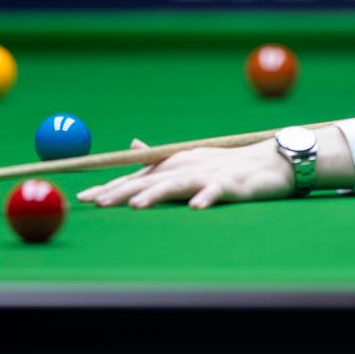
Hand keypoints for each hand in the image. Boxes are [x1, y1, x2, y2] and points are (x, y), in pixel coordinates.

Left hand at [76, 138, 294, 209]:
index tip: (84, 196)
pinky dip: (206, 198)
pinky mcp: (232, 185)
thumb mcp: (190, 159)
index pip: (137, 176)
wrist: (270, 161)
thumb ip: (160, 158)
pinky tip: (195, 208)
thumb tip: (131, 144)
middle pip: (149, 180)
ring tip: (136, 207)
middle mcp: (186, 166)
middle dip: (122, 192)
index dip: (110, 186)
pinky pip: (216, 192)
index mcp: (174, 163)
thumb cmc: (227, 164)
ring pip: (177, 184)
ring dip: (155, 195)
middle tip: (98, 203)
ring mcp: (208, 175)